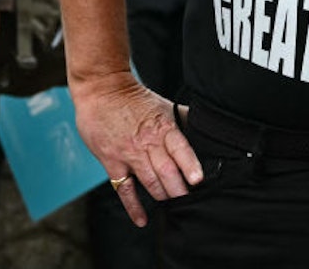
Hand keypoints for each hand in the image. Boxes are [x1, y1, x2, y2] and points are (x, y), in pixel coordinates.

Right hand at [74, 71, 202, 224]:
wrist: (101, 90)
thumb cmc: (134, 99)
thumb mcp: (163, 106)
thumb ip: (182, 119)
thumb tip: (207, 128)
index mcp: (162, 127)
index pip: (180, 148)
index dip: (190, 164)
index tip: (198, 179)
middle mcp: (146, 142)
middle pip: (167, 171)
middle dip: (180, 189)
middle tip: (189, 199)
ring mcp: (128, 154)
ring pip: (150, 182)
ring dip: (163, 195)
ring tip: (173, 203)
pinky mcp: (112, 162)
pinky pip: (124, 189)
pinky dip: (133, 207)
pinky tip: (142, 220)